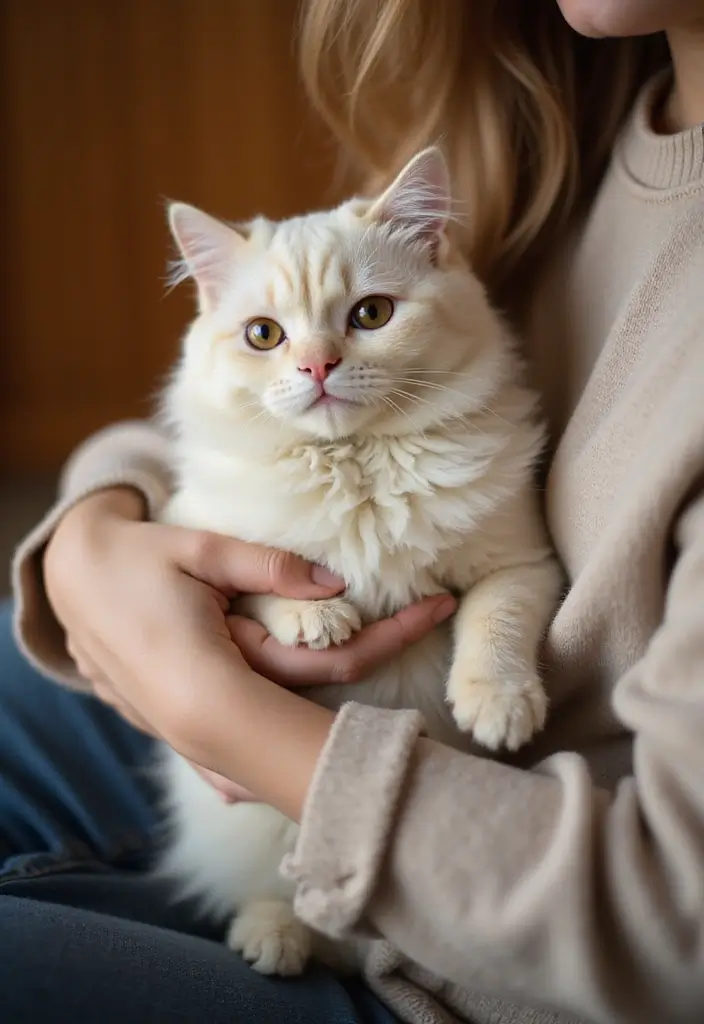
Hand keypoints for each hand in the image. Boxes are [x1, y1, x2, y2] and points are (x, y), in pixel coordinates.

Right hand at [44, 487, 454, 806]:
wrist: (70, 582)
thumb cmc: (134, 559)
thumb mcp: (198, 548)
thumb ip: (266, 568)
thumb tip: (337, 586)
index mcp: (221, 667)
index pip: (333, 662)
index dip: (393, 636)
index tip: (441, 605)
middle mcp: (212, 715)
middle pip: (321, 702)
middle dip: (383, 662)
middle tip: (434, 620)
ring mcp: (195, 732)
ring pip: (285, 735)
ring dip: (342, 712)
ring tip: (400, 689)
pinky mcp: (182, 730)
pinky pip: (245, 750)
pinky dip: (284, 748)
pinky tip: (316, 755)